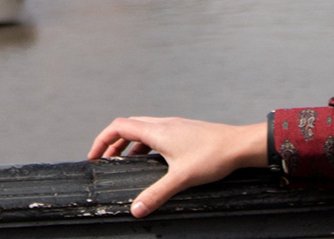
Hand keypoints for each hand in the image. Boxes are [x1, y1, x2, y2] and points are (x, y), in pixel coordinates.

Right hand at [86, 117, 267, 217]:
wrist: (239, 145)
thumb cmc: (213, 156)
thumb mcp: (181, 179)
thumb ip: (156, 194)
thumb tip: (136, 209)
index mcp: (157, 131)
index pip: (119, 127)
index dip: (102, 140)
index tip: (94, 156)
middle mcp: (163, 124)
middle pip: (128, 127)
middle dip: (113, 143)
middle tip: (107, 161)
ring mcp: (174, 126)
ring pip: (143, 129)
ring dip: (130, 144)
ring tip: (126, 162)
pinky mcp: (184, 131)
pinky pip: (157, 134)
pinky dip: (146, 145)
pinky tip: (153, 161)